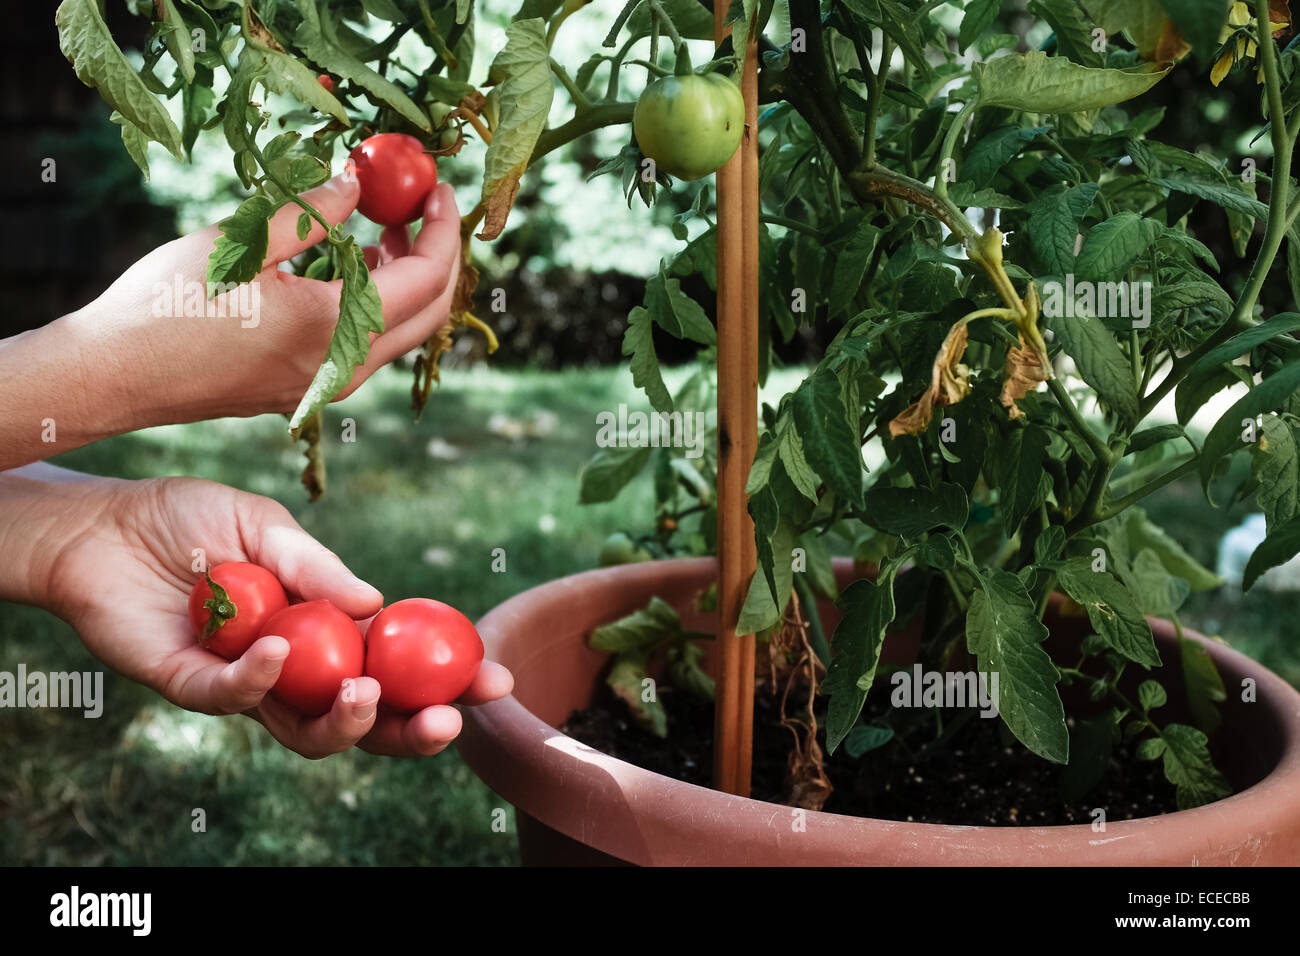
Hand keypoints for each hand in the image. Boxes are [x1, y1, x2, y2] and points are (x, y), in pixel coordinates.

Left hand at [10, 470, 511, 758]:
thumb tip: (377, 605)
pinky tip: (277, 646)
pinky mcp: (194, 686)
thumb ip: (316, 566)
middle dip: (413, 729)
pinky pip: (236, 700)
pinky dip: (262, 678)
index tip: (494, 677)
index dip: (447, 680)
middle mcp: (296, 667)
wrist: (102, 524)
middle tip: (447, 720)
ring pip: (309, 732)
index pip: (398, 667)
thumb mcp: (267, 525)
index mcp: (328, 630)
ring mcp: (248, 683)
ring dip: (349, 722)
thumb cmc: (190, 519)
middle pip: (367, 720)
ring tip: (368, 691)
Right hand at [58, 173, 459, 428]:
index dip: (442, 231)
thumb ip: (310, 213)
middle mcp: (341, 368)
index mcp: (334, 329)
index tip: (440, 191)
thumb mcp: (241, 243)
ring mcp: (324, 387)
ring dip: (403, 281)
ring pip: (396, 334)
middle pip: (427, 314)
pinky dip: (371, 305)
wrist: (116, 374)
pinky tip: (346, 267)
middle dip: (436, 258)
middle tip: (421, 210)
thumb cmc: (168, 305)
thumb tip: (357, 184)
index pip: (425, 280)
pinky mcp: (303, 391)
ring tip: (379, 229)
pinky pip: (361, 346)